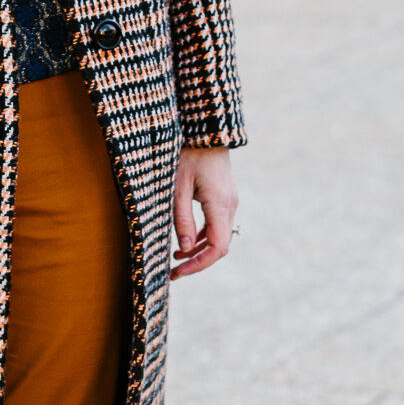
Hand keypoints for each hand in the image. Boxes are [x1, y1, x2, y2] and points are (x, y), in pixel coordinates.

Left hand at [171, 145, 238, 280]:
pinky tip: (185, 242)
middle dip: (197, 262)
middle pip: (219, 246)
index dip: (199, 264)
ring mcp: (230, 202)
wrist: (206, 131)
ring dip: (198, 251)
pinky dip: (202, 238)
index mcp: (220, 205)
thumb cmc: (188, 154)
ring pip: (218, 237)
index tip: (179, 272)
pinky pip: (216, 226)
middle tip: (174, 273)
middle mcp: (230, 206)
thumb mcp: (177, 186)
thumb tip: (184, 248)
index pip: (217, 247)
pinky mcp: (225, 198)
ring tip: (175, 260)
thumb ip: (181, 218)